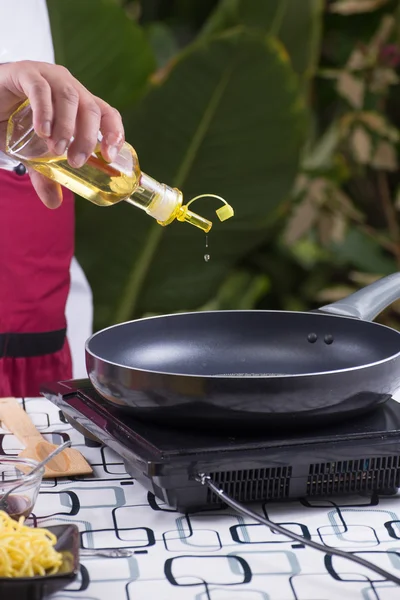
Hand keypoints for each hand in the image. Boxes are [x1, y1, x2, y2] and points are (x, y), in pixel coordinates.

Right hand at [0, 60, 124, 207]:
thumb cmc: (15, 123)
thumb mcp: (33, 154)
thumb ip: (45, 175)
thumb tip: (54, 203)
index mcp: (79, 104)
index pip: (107, 114)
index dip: (114, 133)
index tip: (109, 157)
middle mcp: (69, 87)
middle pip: (91, 109)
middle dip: (87, 138)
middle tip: (76, 161)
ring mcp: (49, 76)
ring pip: (69, 97)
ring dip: (66, 127)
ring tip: (56, 150)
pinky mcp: (26, 72)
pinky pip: (40, 89)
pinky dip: (45, 111)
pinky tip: (42, 131)